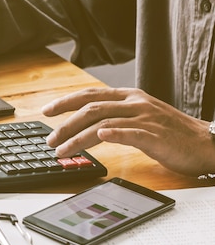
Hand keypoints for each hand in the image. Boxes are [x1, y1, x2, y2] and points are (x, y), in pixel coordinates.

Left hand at [41, 87, 214, 175]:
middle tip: (50, 139)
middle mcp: (135, 103)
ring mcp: (145, 118)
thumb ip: (117, 116)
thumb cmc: (172, 133)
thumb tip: (88, 126)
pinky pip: (131, 132)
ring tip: (63, 149)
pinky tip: (98, 137)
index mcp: (130, 96)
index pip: (90, 94)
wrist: (207, 143)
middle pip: (91, 108)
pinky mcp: (156, 135)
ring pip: (103, 122)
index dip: (66, 101)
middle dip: (65, 123)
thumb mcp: (141, 116)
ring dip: (78, 137)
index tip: (46, 111)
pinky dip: (113, 133)